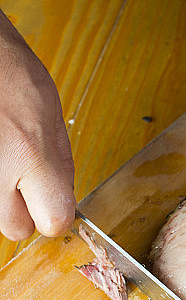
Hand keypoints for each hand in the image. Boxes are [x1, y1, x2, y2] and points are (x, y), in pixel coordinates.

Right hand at [0, 11, 74, 241]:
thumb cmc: (6, 70)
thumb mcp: (50, 111)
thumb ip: (60, 163)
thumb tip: (66, 200)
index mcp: (29, 153)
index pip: (54, 221)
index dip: (56, 213)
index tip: (53, 202)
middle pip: (17, 229)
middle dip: (22, 209)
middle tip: (19, 176)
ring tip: (2, 156)